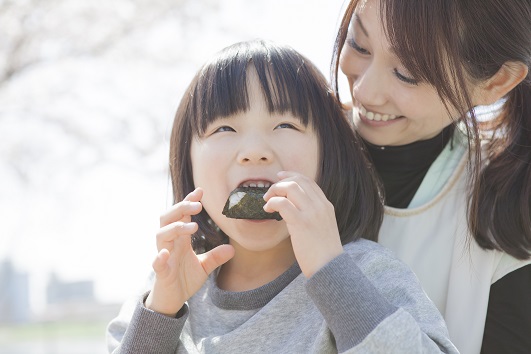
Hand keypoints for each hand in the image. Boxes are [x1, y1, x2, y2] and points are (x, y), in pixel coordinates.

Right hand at [145, 188, 233, 315]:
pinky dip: (158, 257)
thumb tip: (233, 248)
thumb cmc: (183, 280)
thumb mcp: (203, 267)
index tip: (200, 191)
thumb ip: (215, 257)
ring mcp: (163, 257)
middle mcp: (169, 244)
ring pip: (161, 235)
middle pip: (168, 218)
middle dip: (181, 209)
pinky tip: (164, 253)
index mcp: (179, 240)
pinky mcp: (161, 273)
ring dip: (175, 228)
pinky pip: (156, 263)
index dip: (188, 202)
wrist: (171, 301)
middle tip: (197, 205)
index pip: (181, 215)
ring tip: (193, 227)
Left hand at [263, 172, 342, 277]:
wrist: (329, 268)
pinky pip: (283, 203)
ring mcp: (312, 213)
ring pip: (291, 187)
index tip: (281, 177)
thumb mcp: (323, 227)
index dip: (292, 176)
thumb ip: (312, 215)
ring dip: (275, 190)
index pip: (309, 181)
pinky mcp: (301, 223)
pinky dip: (272, 202)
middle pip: (299, 181)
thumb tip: (292, 209)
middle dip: (281, 182)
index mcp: (326, 206)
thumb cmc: (323, 253)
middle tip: (270, 191)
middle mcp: (320, 206)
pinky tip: (268, 209)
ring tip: (267, 201)